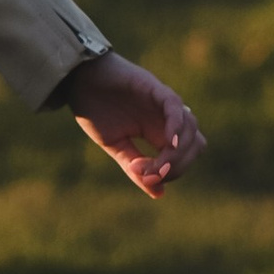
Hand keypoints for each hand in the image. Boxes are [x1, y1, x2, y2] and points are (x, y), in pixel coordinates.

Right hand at [62, 50, 204, 198]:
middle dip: (178, 166)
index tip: (145, 179)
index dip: (171, 173)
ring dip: (176, 153)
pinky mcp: (155, 88)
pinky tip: (169, 144)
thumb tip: (158, 193)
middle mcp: (167, 119)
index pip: (184, 158)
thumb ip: (135, 167)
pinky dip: (176, 126)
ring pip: (190, 129)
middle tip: (152, 174)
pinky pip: (175, 107)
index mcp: (159, 133)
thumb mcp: (115, 146)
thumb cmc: (95, 110)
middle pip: (196, 146)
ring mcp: (164, 104)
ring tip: (154, 165)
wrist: (77, 80)